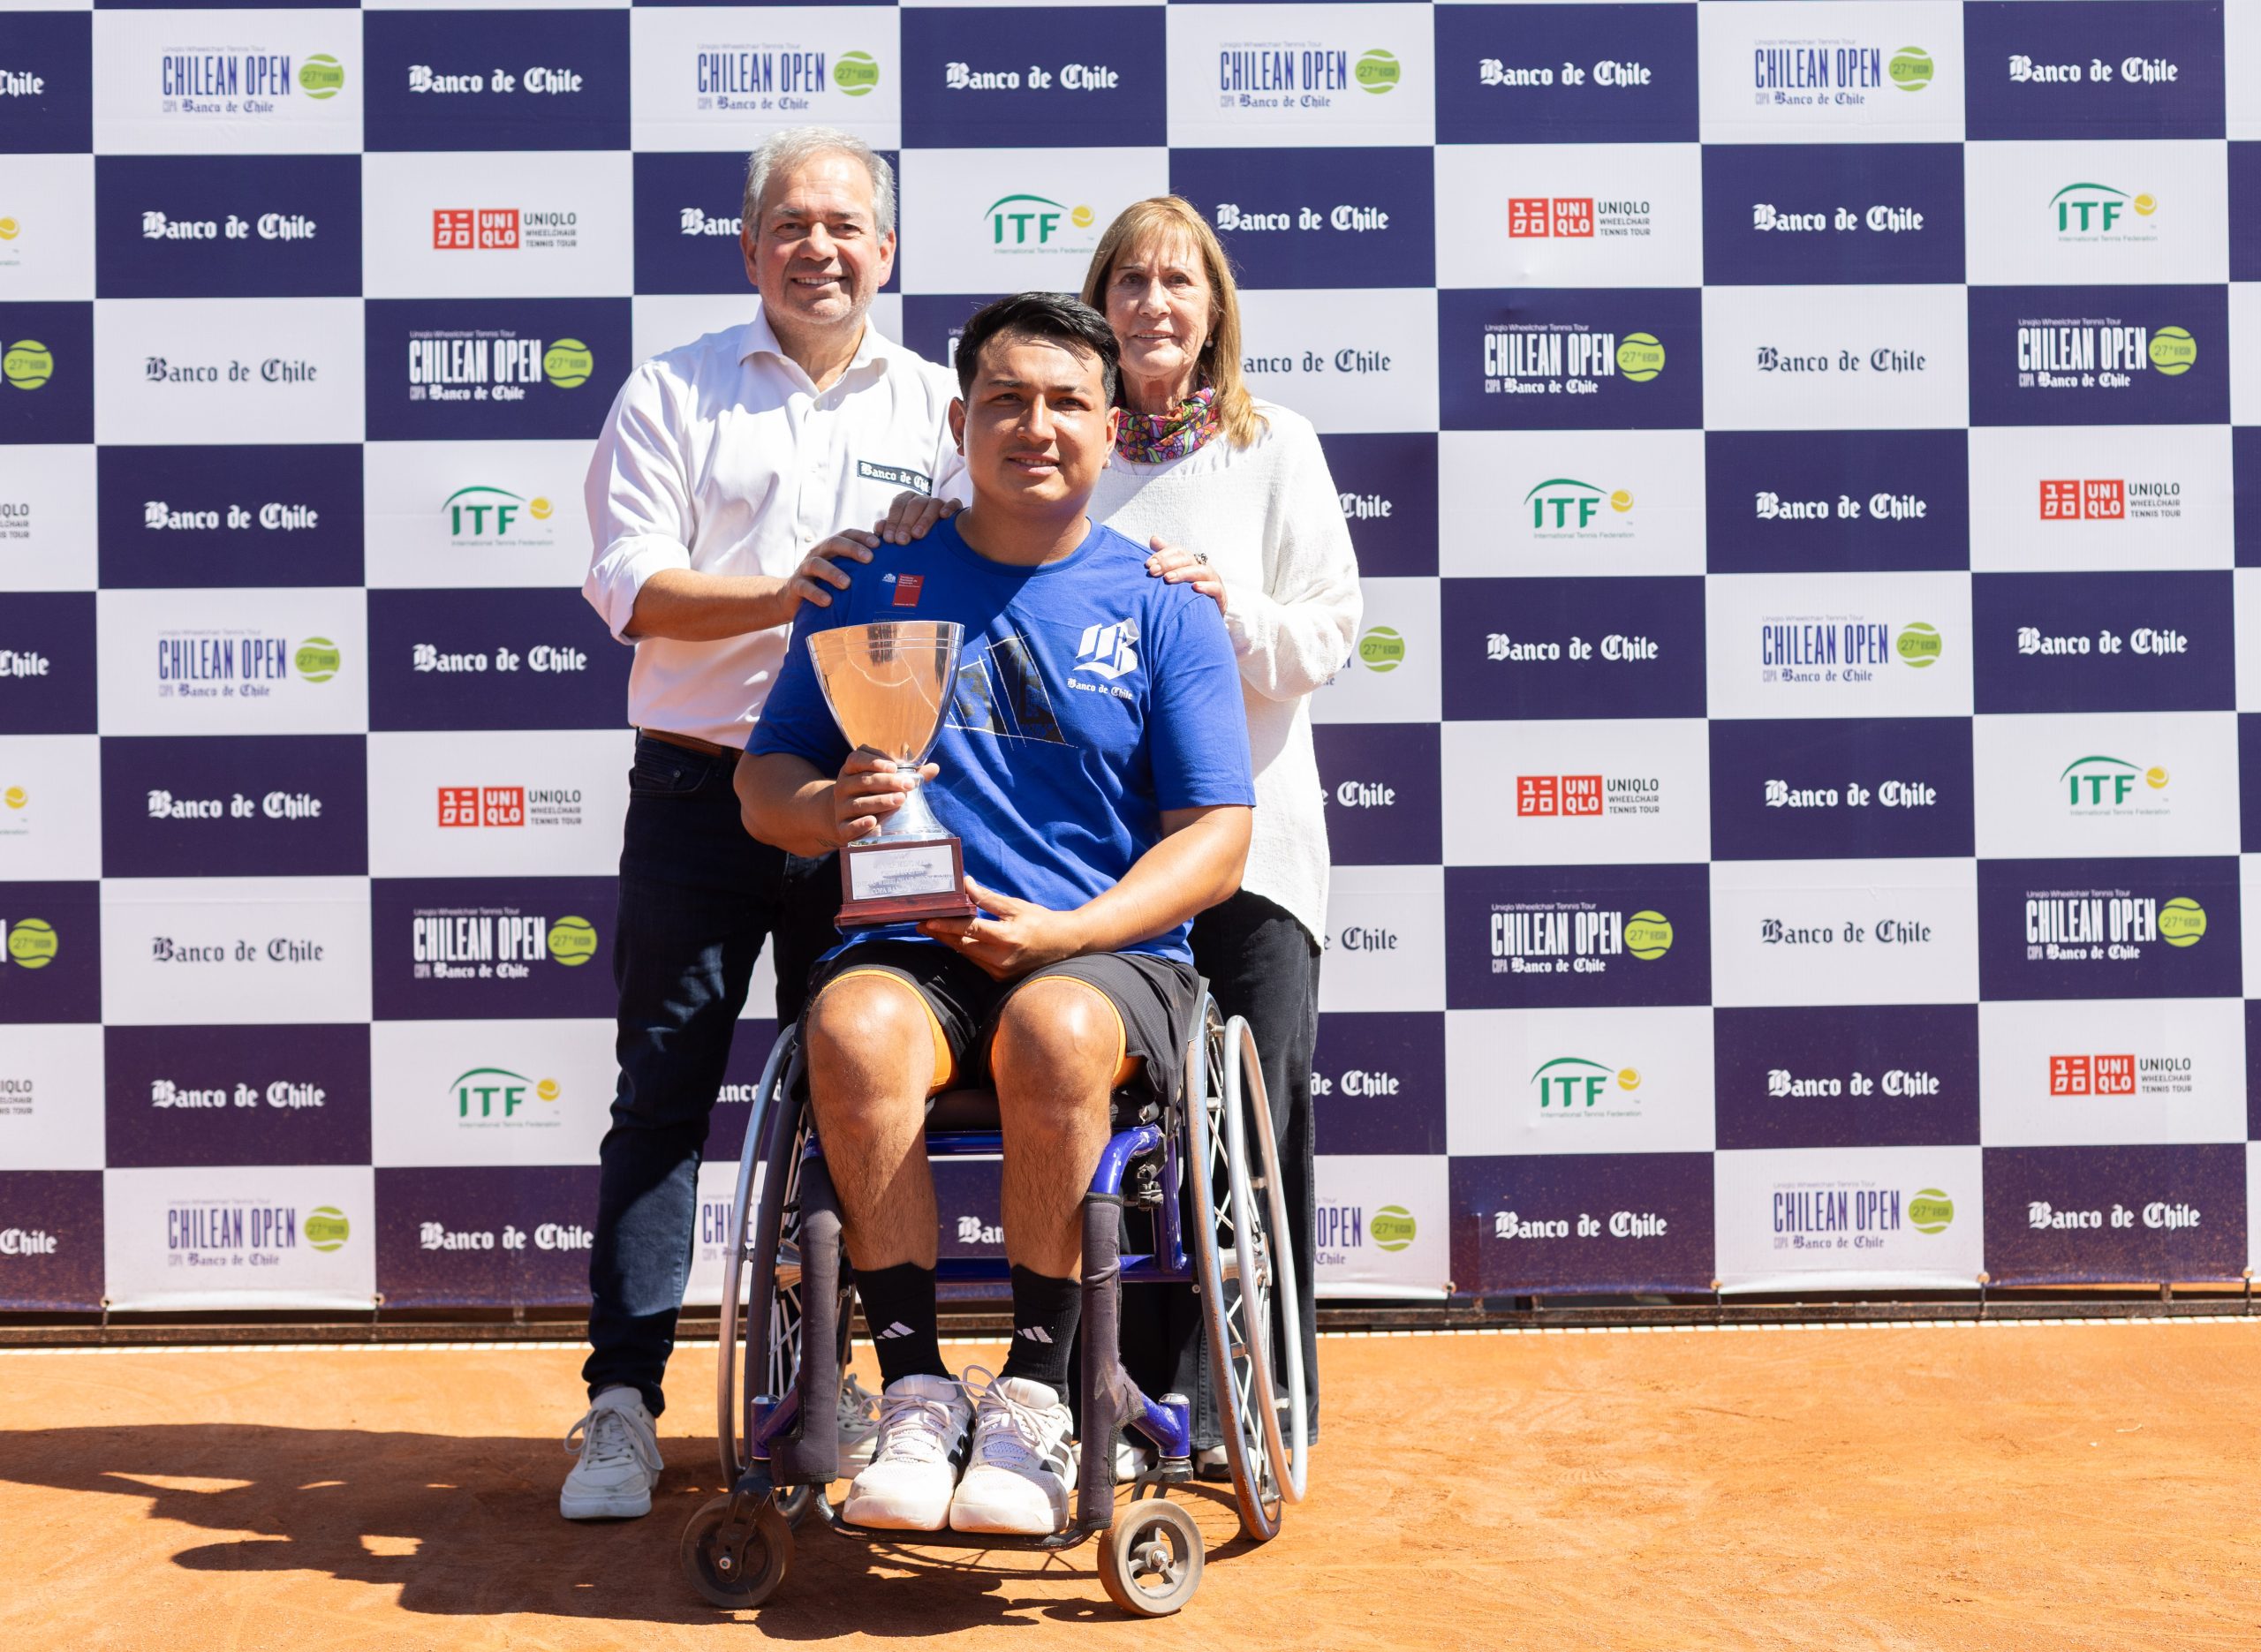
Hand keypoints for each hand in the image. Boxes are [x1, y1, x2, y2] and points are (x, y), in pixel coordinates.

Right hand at [788, 530, 877, 609]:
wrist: (795, 599)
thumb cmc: (827, 583)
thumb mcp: (842, 570)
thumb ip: (860, 563)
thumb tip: (889, 557)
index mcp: (831, 548)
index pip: (847, 534)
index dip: (861, 536)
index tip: (878, 543)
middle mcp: (817, 554)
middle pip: (833, 543)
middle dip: (851, 549)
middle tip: (869, 559)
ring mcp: (804, 569)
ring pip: (817, 564)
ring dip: (832, 573)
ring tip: (847, 583)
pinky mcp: (796, 586)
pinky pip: (804, 587)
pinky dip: (816, 594)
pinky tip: (827, 601)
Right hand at [829, 749, 938, 844]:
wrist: (846, 818)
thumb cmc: (871, 793)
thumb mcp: (884, 781)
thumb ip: (907, 774)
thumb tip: (934, 768)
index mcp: (851, 770)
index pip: (856, 759)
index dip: (874, 761)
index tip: (894, 766)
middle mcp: (843, 787)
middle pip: (863, 781)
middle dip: (887, 782)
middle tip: (908, 785)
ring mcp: (841, 807)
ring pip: (859, 803)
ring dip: (880, 801)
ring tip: (900, 799)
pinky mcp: (842, 827)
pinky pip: (848, 826)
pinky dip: (860, 824)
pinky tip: (873, 821)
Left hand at [878, 491, 961, 545]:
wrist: (937, 543)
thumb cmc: (911, 537)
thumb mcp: (898, 533)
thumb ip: (888, 529)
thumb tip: (879, 529)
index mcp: (906, 500)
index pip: (898, 505)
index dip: (892, 521)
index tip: (889, 539)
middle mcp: (922, 499)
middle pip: (914, 505)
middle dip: (906, 523)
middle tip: (902, 541)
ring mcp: (938, 502)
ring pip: (933, 504)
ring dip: (925, 519)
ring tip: (917, 535)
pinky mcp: (955, 508)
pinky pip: (954, 503)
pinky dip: (950, 508)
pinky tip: (944, 517)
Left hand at [919, 876, 1085, 980]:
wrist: (1064, 944)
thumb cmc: (1041, 921)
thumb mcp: (1015, 905)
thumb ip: (987, 898)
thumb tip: (965, 884)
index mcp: (1007, 938)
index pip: (969, 930)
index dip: (946, 925)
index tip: (927, 920)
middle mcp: (1002, 958)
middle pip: (962, 945)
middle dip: (940, 934)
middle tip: (921, 923)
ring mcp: (1001, 971)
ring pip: (967, 955)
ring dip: (949, 942)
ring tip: (932, 929)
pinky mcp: (1000, 978)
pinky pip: (976, 962)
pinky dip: (964, 950)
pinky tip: (952, 940)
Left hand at [1143, 536, 1225, 614]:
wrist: (1207, 616)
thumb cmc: (1188, 594)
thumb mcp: (1176, 575)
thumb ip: (1165, 558)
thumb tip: (1154, 538)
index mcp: (1191, 562)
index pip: (1178, 550)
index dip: (1163, 554)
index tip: (1148, 564)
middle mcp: (1202, 567)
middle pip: (1187, 558)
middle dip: (1168, 563)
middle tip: (1153, 572)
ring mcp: (1213, 580)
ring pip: (1201, 571)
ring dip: (1183, 573)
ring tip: (1168, 578)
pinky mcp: (1220, 595)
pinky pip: (1215, 588)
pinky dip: (1206, 587)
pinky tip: (1194, 588)